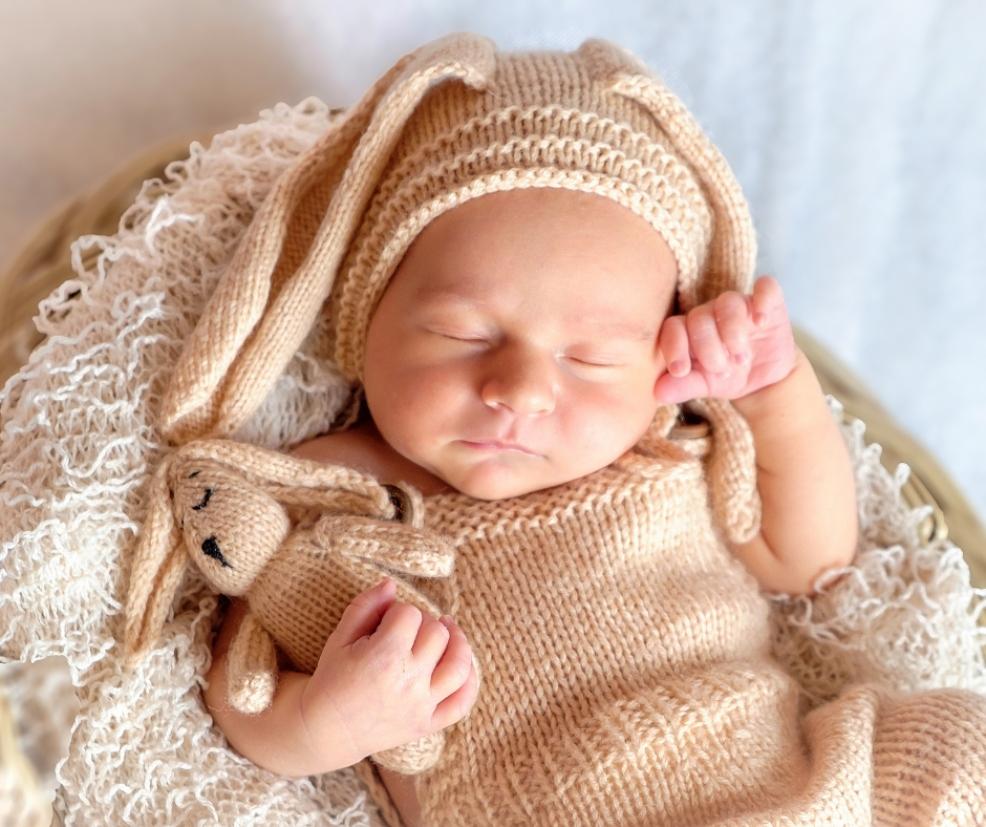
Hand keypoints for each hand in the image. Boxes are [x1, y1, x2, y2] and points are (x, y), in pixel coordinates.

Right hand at [298, 577, 478, 765]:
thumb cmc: (332, 680)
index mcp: (384, 657)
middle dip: (422, 623)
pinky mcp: (428, 724)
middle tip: (404, 630)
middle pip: (437, 633)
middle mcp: (409, 681)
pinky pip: (462, 702)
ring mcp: (422, 705)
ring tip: (447, 630)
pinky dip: (470, 681)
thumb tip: (391, 584)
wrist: (327, 730)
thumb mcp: (340, 638)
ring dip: (457, 642)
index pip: (409, 614)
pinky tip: (462, 663)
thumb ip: (366, 606)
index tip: (383, 622)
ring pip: (459, 663)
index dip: (396, 612)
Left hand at [653, 275, 797, 404]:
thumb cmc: (727, 377)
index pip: (673, 327)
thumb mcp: (705, 385)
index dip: (674, 346)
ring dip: (733, 330)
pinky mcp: (767, 301)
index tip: (680, 370)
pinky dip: (763, 300)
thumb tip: (658, 394)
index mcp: (688, 330)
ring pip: (728, 302)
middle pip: (700, 316)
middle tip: (720, 368)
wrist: (765, 380)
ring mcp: (739, 305)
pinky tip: (761, 321)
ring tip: (740, 358)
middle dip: (707, 346)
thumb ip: (682, 386)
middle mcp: (710, 313)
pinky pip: (765, 288)